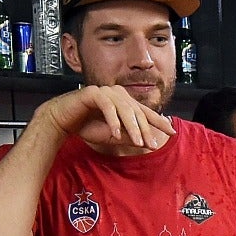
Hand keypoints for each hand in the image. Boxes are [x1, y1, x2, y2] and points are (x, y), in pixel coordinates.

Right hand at [37, 85, 174, 151]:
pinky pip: (107, 106)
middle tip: (151, 144)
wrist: (63, 120)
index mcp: (125, 102)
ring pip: (125, 109)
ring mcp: (106, 92)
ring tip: (137, 141)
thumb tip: (147, 144)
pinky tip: (115, 133)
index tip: (172, 132)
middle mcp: (118, 94)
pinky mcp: (93, 93)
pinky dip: (112, 121)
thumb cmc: (87, 127)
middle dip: (146, 129)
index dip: (159, 122)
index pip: (146, 112)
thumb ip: (129, 138)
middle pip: (137, 112)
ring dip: (132, 127)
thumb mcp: (113, 136)